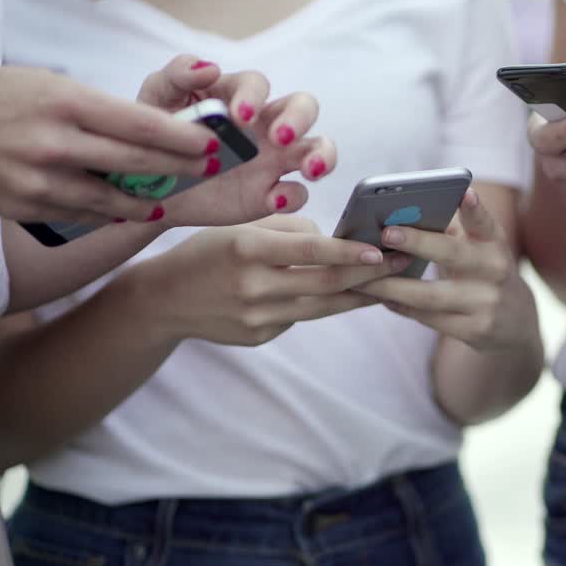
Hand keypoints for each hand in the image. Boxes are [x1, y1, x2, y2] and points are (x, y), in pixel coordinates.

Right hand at [0, 64, 221, 223]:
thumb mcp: (41, 84)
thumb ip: (90, 108)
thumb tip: (139, 127)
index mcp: (65, 102)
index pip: (140, 123)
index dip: (183, 138)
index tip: (211, 143)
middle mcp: (56, 143)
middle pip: (135, 162)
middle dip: (178, 169)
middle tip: (208, 170)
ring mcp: (40, 180)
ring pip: (111, 199)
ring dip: (145, 202)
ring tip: (166, 200)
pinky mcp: (26, 207)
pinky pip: (80, 214)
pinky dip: (105, 213)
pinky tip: (123, 210)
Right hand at [127, 214, 410, 346]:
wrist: (164, 300)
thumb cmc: (208, 251)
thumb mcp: (239, 227)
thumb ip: (287, 229)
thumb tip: (334, 239)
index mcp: (247, 249)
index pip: (310, 250)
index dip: (349, 251)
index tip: (381, 248)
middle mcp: (252, 287)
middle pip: (325, 284)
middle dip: (369, 274)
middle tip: (402, 263)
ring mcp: (256, 318)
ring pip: (322, 307)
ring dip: (359, 295)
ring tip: (388, 282)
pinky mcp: (260, 337)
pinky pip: (301, 317)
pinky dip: (323, 304)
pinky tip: (344, 294)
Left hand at [145, 60, 334, 226]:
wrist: (148, 190)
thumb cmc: (157, 134)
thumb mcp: (158, 97)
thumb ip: (178, 74)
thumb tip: (210, 67)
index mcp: (237, 97)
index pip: (258, 84)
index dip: (254, 95)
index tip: (239, 117)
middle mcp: (264, 124)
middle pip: (304, 107)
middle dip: (300, 118)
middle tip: (280, 136)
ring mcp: (273, 160)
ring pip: (317, 148)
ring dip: (322, 155)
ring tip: (310, 170)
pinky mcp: (271, 194)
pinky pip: (298, 193)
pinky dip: (294, 196)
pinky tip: (275, 199)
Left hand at [354, 190, 531, 350]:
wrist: (516, 322)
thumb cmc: (483, 273)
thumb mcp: (479, 249)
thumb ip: (450, 232)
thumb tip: (400, 213)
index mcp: (494, 243)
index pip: (485, 222)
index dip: (475, 208)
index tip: (463, 192)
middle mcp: (495, 270)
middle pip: (452, 254)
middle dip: (419, 243)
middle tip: (386, 233)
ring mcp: (486, 302)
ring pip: (430, 295)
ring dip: (392, 286)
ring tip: (363, 278)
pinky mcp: (475, 330)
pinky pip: (429, 318)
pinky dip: (402, 307)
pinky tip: (382, 299)